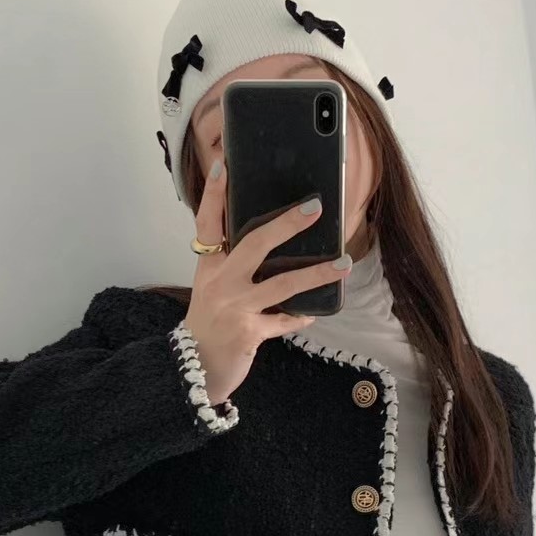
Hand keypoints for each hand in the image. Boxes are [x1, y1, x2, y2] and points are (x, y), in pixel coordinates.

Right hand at [183, 157, 351, 405]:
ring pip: (282, 284)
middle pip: (254, 243)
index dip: (215, 195)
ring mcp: (235, 307)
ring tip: (343, 263)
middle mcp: (220, 283)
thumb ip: (233, 267)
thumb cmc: (207, 325)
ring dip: (316, 273)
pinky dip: (300, 317)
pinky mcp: (249, 332)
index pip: (208, 223)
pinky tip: (314, 312)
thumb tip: (273, 244)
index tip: (225, 165)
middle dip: (286, 224)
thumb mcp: (212, 290)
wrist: (193, 370)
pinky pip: (283, 321)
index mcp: (209, 268)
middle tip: (314, 207)